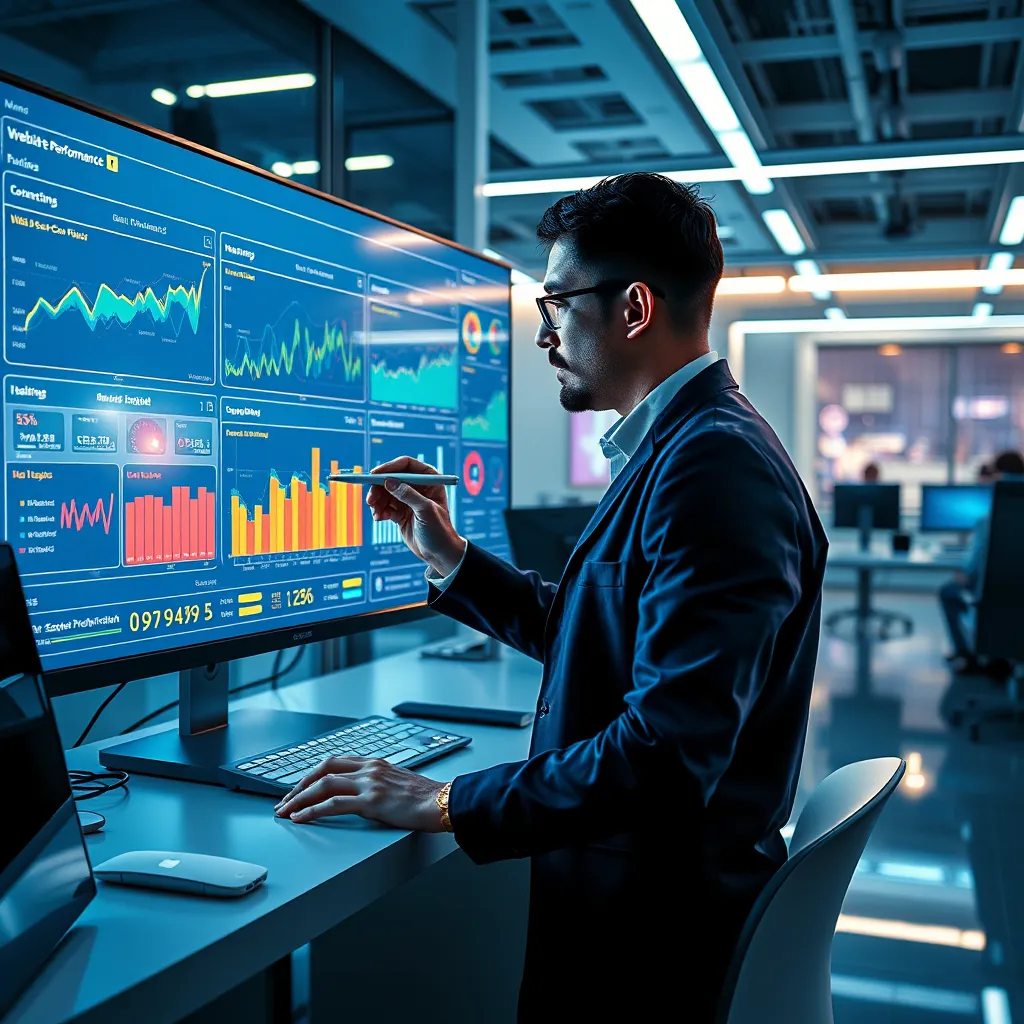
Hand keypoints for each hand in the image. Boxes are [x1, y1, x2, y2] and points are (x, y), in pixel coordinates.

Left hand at [274, 756, 447, 829]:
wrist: (444, 802)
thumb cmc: (425, 798)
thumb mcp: (398, 783)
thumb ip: (378, 784)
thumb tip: (361, 796)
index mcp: (374, 763)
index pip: (333, 762)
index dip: (311, 775)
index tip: (297, 789)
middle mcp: (369, 768)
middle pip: (322, 770)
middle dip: (298, 786)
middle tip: (283, 802)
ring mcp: (369, 782)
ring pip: (323, 785)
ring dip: (298, 798)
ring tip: (284, 811)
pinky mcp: (371, 800)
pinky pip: (333, 804)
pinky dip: (312, 810)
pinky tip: (300, 817)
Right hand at [365, 456, 464, 574]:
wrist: (438, 553)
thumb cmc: (439, 530)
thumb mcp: (425, 510)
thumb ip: (408, 495)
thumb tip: (389, 482)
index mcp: (429, 479)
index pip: (406, 464)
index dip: (389, 467)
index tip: (375, 475)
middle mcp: (418, 486)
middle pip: (392, 478)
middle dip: (379, 488)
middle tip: (371, 500)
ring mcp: (408, 499)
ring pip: (385, 492)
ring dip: (377, 501)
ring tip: (377, 514)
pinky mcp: (400, 511)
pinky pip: (384, 505)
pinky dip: (379, 510)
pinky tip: (380, 518)